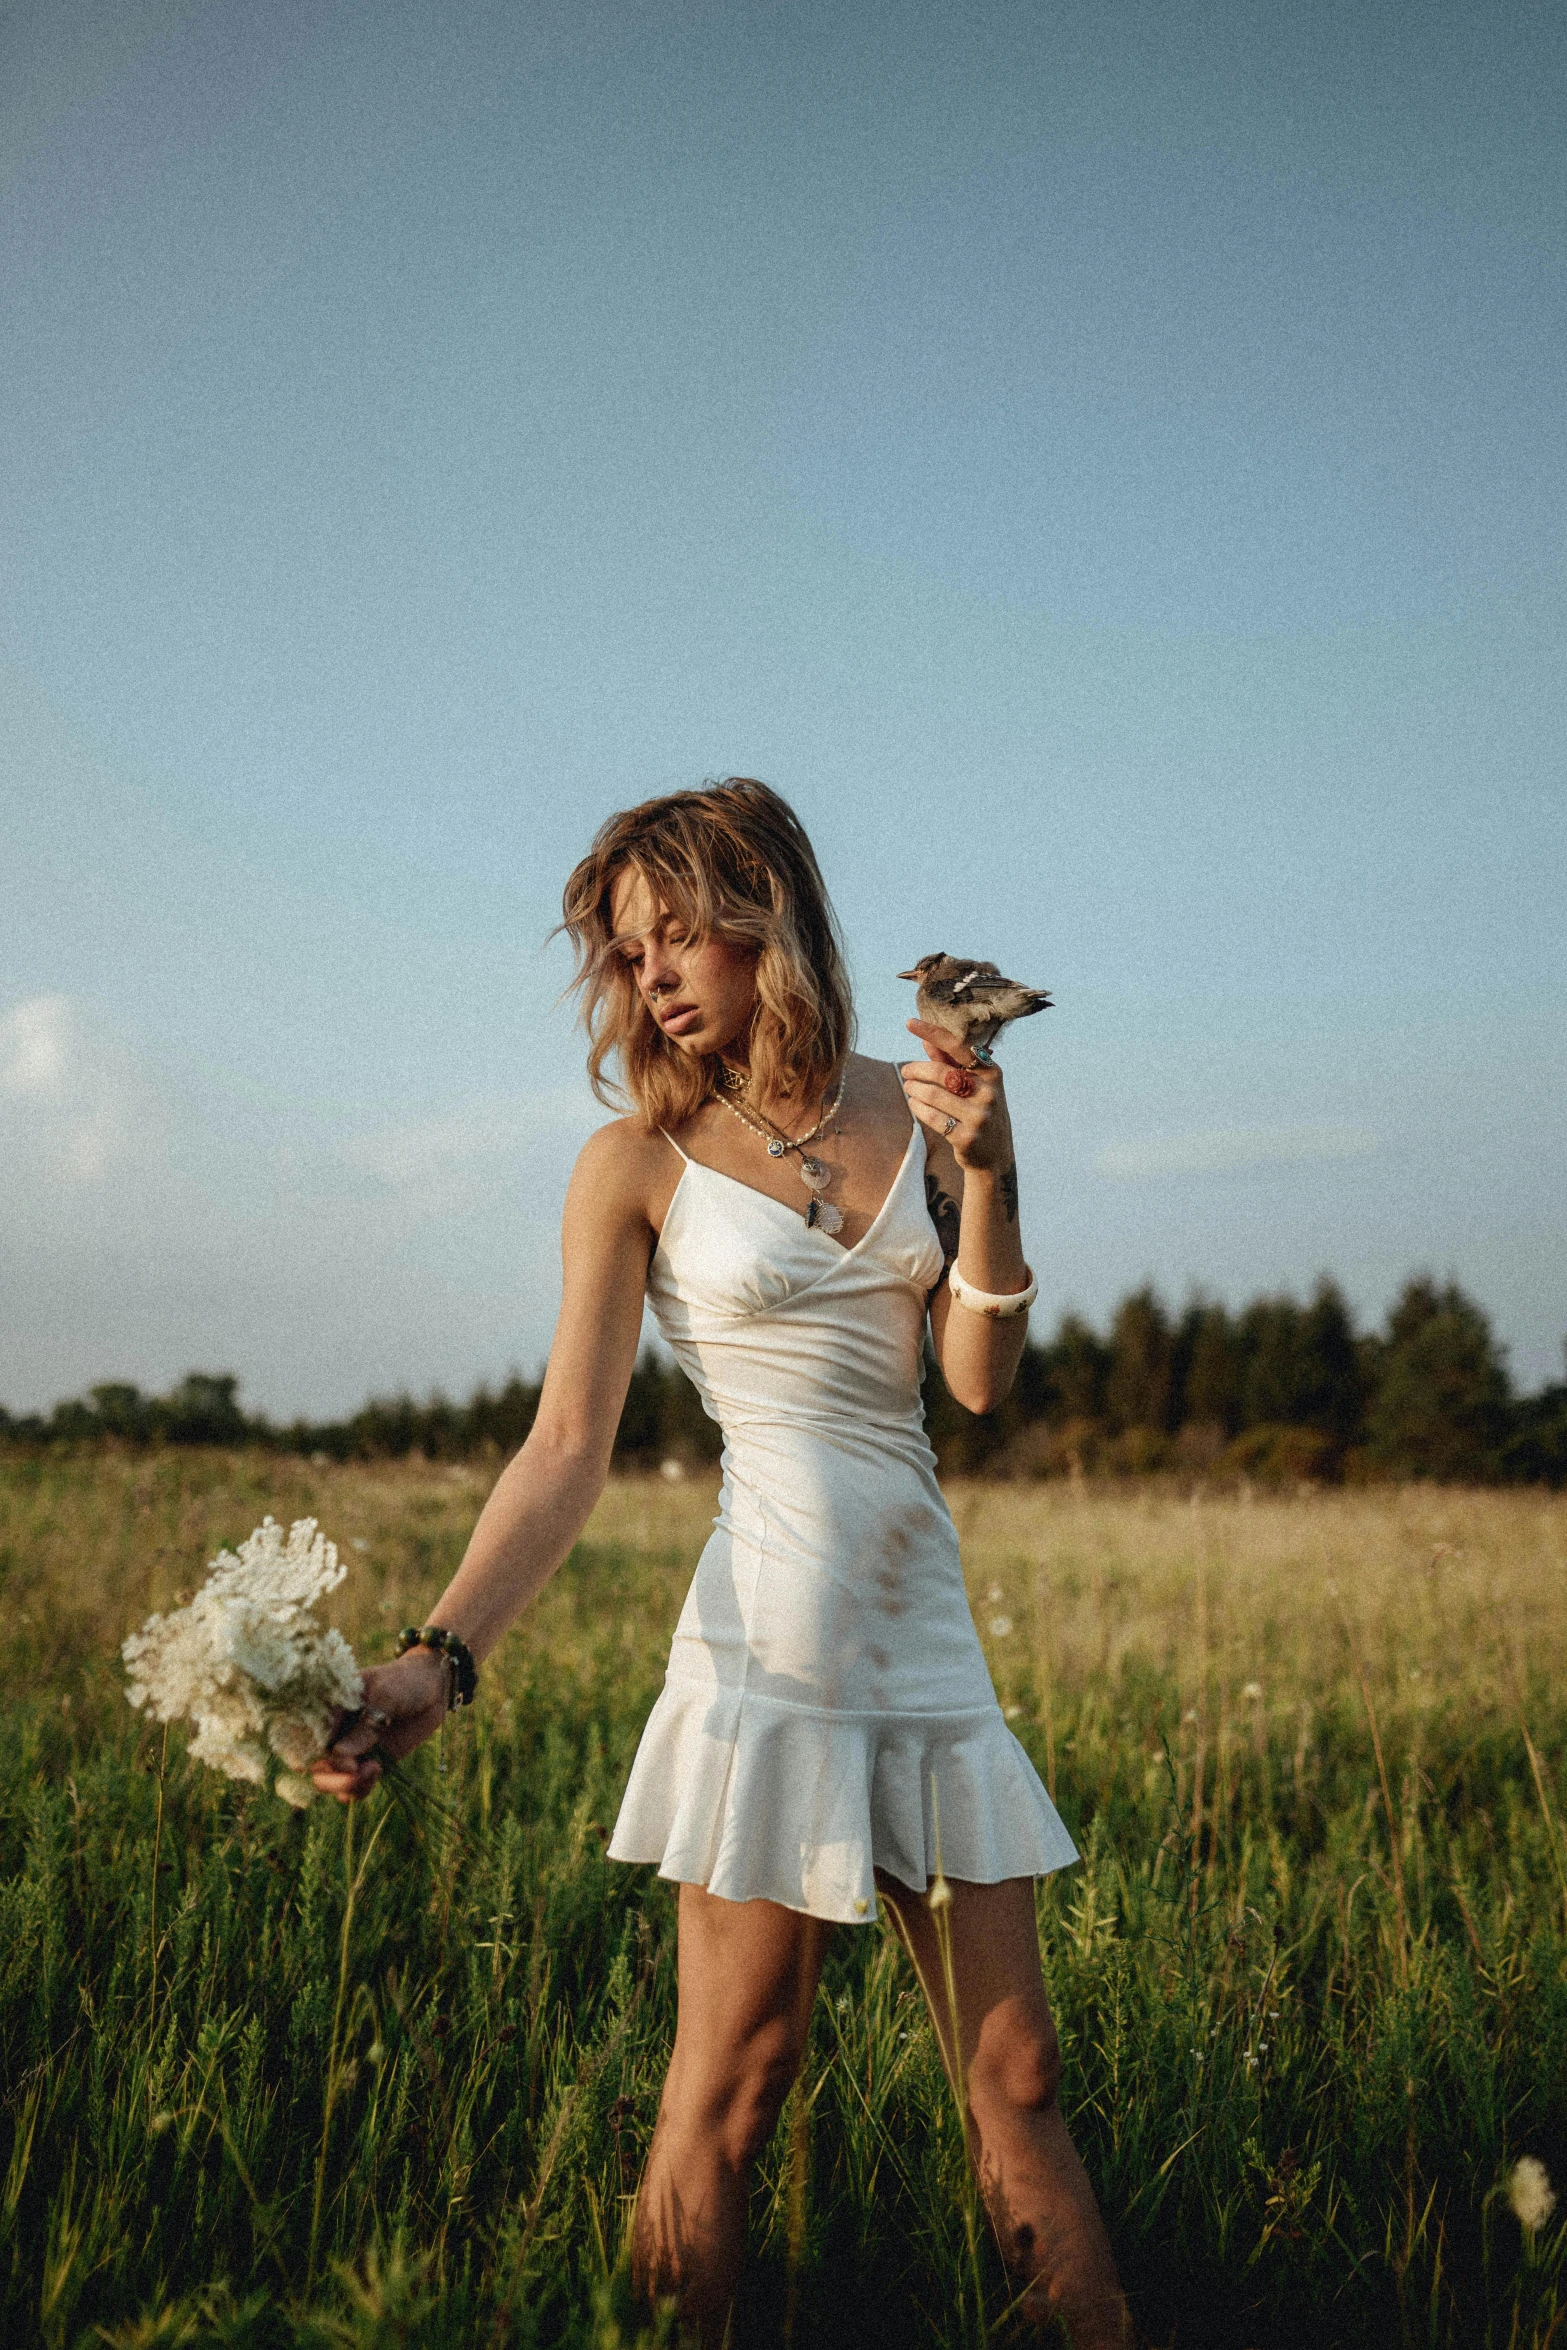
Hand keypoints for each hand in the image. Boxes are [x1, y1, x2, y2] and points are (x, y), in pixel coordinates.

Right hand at [308, 1645, 450, 1802]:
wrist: (432, 1688)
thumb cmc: (404, 1681)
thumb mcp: (386, 1696)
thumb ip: (365, 1726)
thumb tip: (339, 1755)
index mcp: (329, 1707)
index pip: (306, 1736)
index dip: (317, 1753)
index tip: (344, 1759)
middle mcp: (333, 1731)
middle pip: (314, 1765)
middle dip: (332, 1776)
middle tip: (356, 1772)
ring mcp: (348, 1750)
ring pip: (328, 1781)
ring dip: (345, 1786)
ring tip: (374, 1770)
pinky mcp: (365, 1763)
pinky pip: (351, 1787)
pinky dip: (358, 1789)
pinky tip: (377, 1772)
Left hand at [903, 1019, 1014, 1173]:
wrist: (995, 1155)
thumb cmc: (979, 1111)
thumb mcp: (974, 1086)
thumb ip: (951, 1063)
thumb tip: (926, 1040)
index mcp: (992, 1073)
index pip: (959, 1047)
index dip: (933, 1033)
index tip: (910, 1023)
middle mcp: (989, 1093)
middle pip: (940, 1073)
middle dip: (916, 1070)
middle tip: (905, 1071)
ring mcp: (979, 1116)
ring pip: (932, 1095)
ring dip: (914, 1089)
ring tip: (909, 1088)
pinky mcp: (966, 1137)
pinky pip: (932, 1116)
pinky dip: (917, 1107)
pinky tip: (914, 1104)